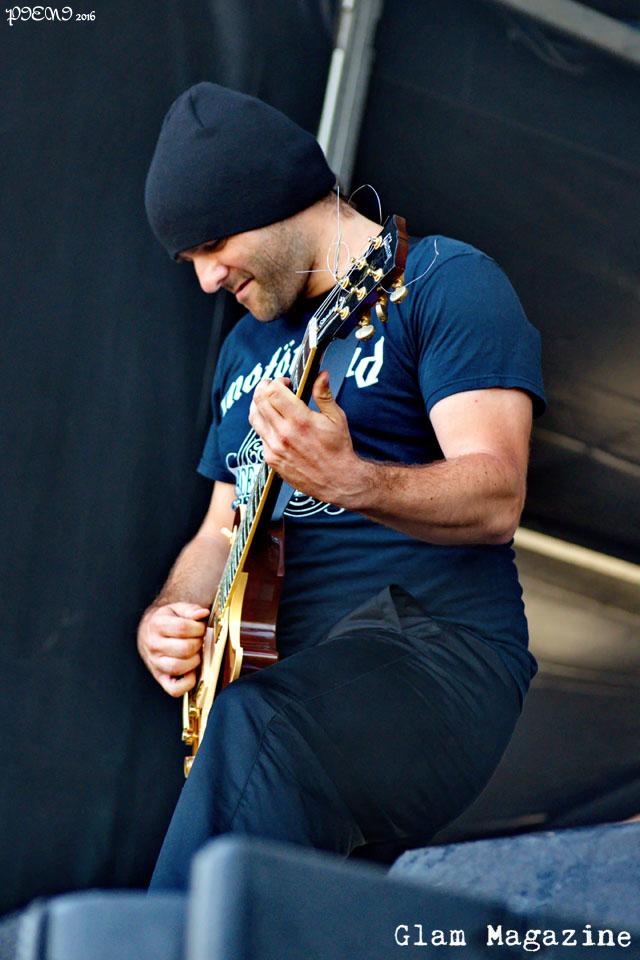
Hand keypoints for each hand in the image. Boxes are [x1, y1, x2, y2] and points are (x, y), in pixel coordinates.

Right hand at [137, 602, 209, 696]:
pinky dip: (187, 683)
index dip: (198, 628)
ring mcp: (156, 663)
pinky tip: (192, 671)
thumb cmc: (166, 621)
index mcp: (157, 625)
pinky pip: (175, 689)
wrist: (148, 632)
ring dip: (195, 661)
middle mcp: (154, 645)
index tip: (201, 628)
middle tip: (200, 640)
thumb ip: (191, 609)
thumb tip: (203, 613)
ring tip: (196, 653)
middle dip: (199, 643)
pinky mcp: (160, 678)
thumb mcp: (176, 609)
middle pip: (184, 648)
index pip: (183, 628)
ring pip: (178, 667)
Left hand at [249, 372, 365, 507]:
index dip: (276, 381)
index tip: (285, 382)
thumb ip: (324, 394)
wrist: (337, 480)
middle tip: (271, 386)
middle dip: (263, 388)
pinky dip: (264, 424)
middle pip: (259, 401)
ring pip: (254, 418)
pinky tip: (275, 423)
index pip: (273, 392)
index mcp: (300, 420)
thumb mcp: (336, 418)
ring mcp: (274, 448)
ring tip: (267, 400)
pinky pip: (260, 435)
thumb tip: (320, 375)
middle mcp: (284, 434)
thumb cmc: (338, 449)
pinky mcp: (271, 459)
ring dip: (258, 404)